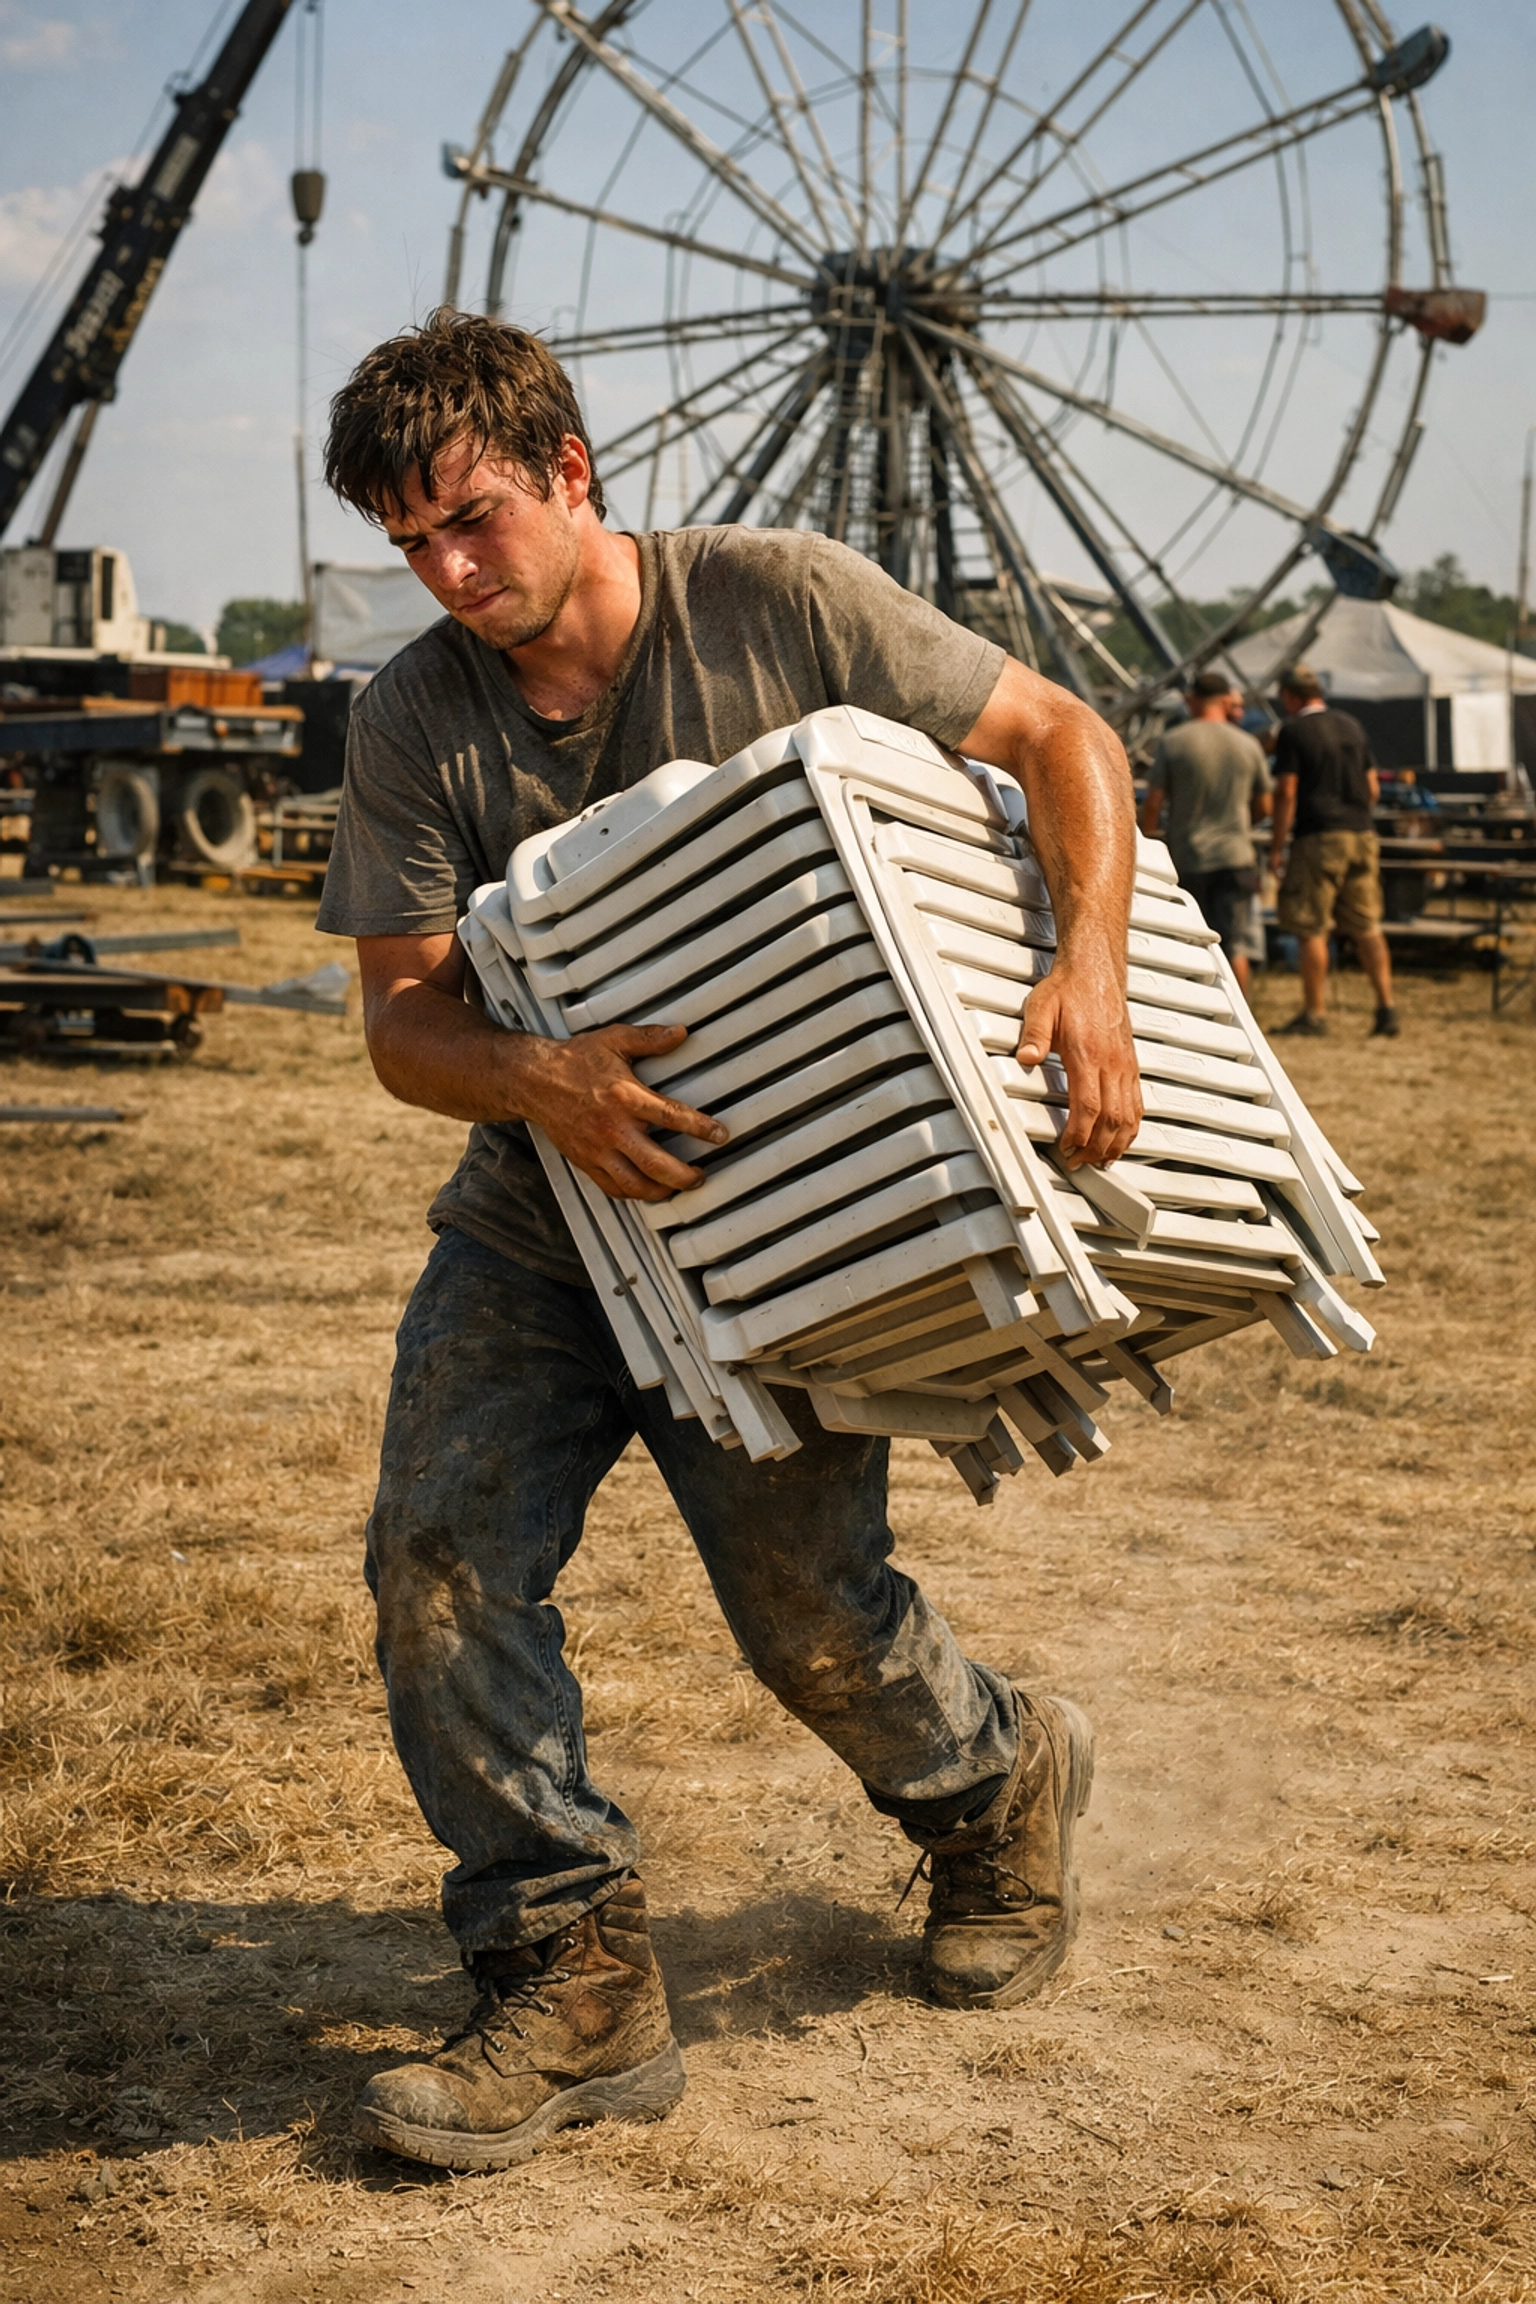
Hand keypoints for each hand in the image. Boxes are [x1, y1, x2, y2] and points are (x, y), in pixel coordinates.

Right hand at [512, 1022, 727, 1200]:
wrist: (532, 1081)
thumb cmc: (574, 1060)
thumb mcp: (613, 1040)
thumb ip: (649, 1038)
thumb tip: (681, 1032)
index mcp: (624, 1097)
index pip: (672, 1117)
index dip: (701, 1128)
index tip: (720, 1135)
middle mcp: (612, 1128)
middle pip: (657, 1164)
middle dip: (685, 1176)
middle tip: (701, 1175)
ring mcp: (598, 1150)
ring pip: (635, 1185)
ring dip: (662, 1191)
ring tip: (678, 1186)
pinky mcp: (585, 1162)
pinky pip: (613, 1188)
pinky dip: (634, 1194)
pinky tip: (648, 1190)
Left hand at [1017, 960, 1140, 1167]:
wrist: (1095, 969)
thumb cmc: (1069, 988)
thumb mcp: (1040, 1008)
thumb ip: (1033, 1036)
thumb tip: (1025, 1058)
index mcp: (1089, 1053)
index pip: (1089, 1107)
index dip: (1079, 1135)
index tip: (1067, 1147)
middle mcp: (1112, 1062)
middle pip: (1112, 1119)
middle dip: (1096, 1147)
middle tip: (1079, 1161)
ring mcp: (1125, 1064)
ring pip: (1130, 1115)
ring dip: (1117, 1142)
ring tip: (1101, 1159)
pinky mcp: (1130, 1063)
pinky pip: (1138, 1102)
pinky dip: (1132, 1126)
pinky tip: (1122, 1137)